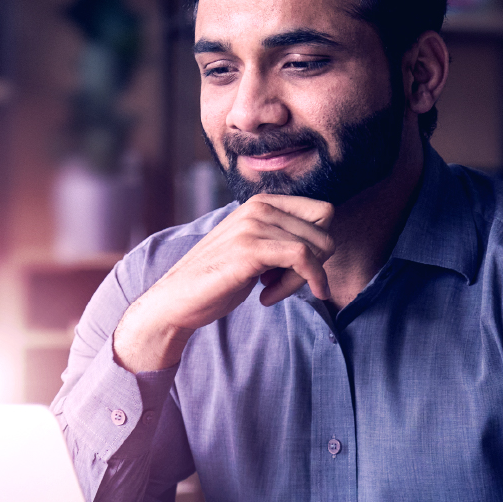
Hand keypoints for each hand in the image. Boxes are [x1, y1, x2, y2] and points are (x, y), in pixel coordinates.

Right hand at [113, 195, 333, 372]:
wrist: (177, 299)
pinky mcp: (251, 248)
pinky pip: (303, 259)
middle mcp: (259, 206)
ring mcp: (254, 225)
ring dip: (301, 280)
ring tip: (270, 292)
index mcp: (262, 202)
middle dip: (314, 264)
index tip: (295, 270)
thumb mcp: (255, 249)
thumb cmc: (217, 279)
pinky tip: (268, 299)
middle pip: (324, 231)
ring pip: (316, 248)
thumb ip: (282, 238)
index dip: (318, 246)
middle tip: (283, 284)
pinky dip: (301, 283)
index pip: (323, 212)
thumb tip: (325, 243)